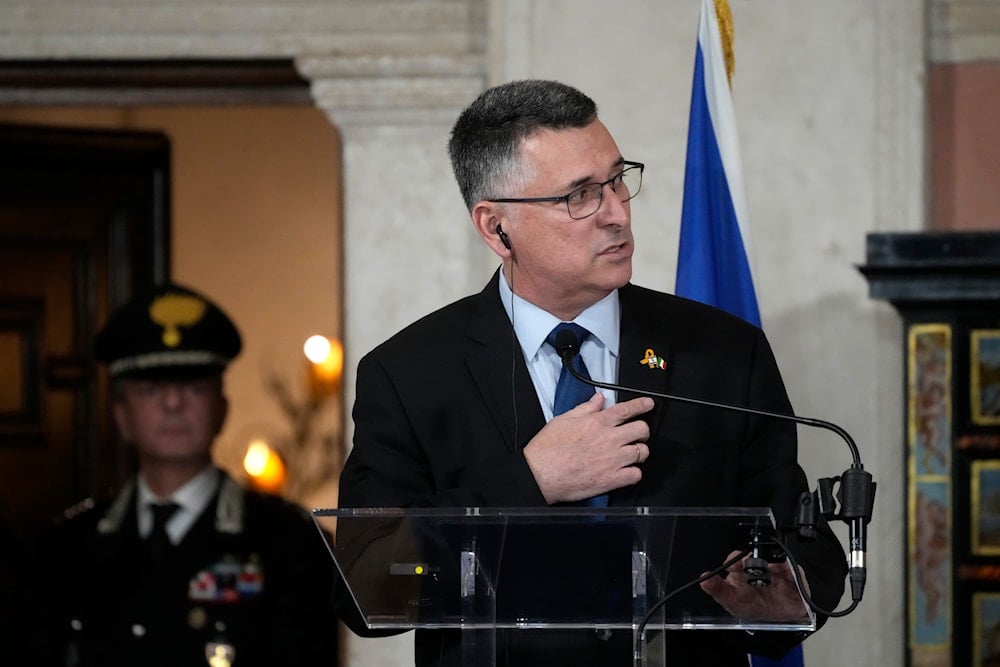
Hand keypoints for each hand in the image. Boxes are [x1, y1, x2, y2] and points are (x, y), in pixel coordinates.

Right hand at [523, 394, 652, 503]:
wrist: (540, 474)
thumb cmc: (547, 449)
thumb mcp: (563, 420)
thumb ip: (584, 409)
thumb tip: (598, 400)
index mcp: (596, 423)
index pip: (627, 409)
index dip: (642, 405)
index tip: (648, 404)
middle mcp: (608, 439)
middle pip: (641, 430)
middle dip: (642, 431)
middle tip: (637, 434)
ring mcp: (612, 459)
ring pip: (642, 452)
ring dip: (639, 452)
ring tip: (631, 454)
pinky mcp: (611, 479)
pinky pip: (635, 475)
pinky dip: (634, 473)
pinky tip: (627, 472)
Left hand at [699, 550, 810, 621]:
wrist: (780, 620)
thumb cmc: (754, 606)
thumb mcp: (732, 601)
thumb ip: (718, 590)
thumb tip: (704, 580)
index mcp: (743, 570)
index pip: (738, 558)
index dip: (735, 559)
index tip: (733, 564)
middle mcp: (760, 567)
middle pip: (757, 555)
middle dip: (753, 559)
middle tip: (750, 566)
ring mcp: (777, 570)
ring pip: (775, 559)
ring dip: (772, 563)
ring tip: (768, 570)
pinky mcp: (794, 576)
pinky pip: (794, 569)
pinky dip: (789, 570)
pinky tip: (782, 575)